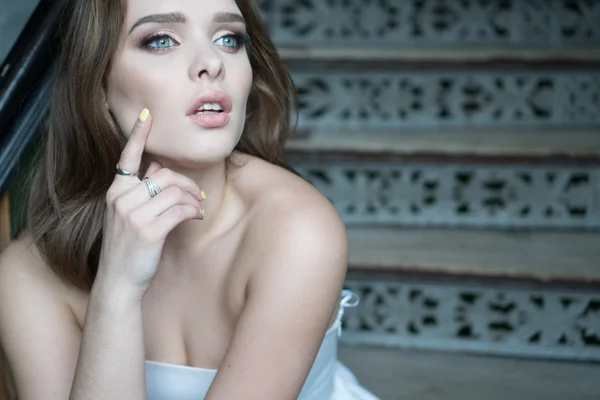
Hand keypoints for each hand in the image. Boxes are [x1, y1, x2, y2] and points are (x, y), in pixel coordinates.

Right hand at [96, 108, 204, 297]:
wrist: (119, 283)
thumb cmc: (127, 248)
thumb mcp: (127, 216)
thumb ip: (140, 191)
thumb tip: (156, 167)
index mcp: (115, 193)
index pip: (127, 158)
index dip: (138, 136)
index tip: (147, 115)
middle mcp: (121, 200)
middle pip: (163, 174)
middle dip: (186, 183)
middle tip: (196, 195)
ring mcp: (133, 215)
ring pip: (174, 191)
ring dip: (192, 198)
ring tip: (197, 208)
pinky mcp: (148, 231)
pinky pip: (180, 209)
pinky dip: (193, 211)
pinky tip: (196, 216)